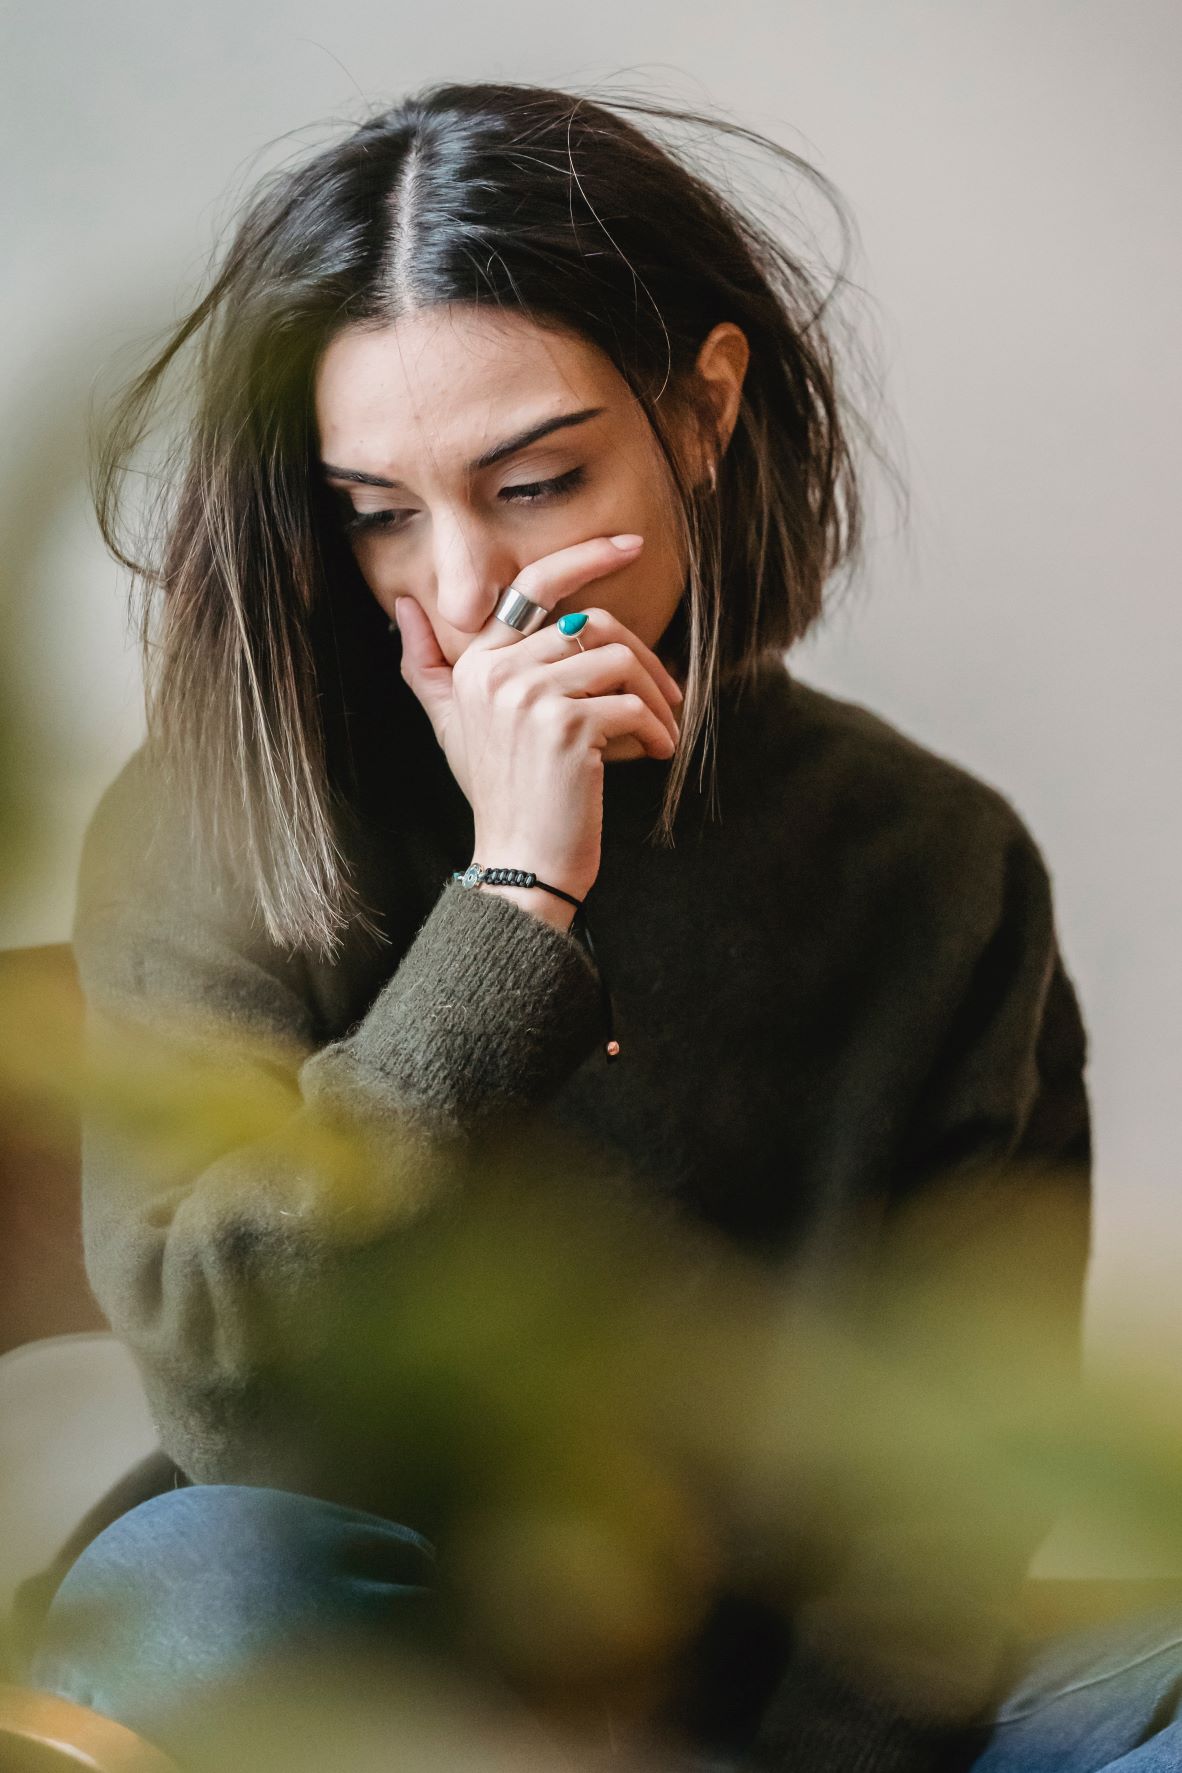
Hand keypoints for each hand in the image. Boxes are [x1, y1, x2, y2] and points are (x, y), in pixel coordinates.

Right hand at [395, 534, 682, 911]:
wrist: (520, 863)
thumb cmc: (501, 794)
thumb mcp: (453, 725)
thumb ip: (429, 664)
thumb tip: (402, 605)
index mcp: (474, 662)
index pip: (533, 585)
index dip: (585, 557)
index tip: (631, 546)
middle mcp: (495, 672)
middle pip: (591, 623)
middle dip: (641, 657)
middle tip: (665, 695)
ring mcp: (529, 699)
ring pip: (618, 660)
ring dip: (654, 697)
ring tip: (660, 730)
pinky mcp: (567, 729)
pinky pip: (630, 705)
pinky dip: (655, 730)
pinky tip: (656, 754)